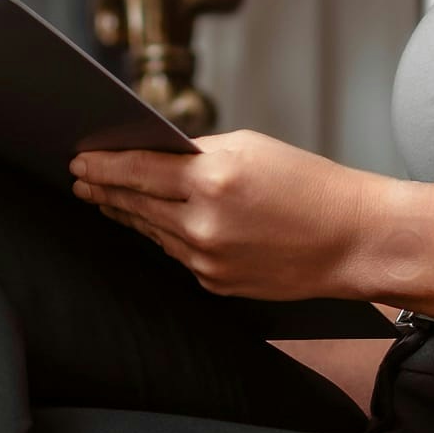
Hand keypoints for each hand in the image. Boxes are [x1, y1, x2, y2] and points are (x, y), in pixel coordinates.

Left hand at [70, 130, 390, 300]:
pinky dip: (165, 236)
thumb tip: (157, 158)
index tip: (79, 159)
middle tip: (80, 179)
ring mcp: (209, 260)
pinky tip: (153, 223)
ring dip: (128, 213)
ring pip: (153, 231)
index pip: (138, 170)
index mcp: (214, 180)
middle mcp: (205, 225)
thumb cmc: (311, 186)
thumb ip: (200, 153)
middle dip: (105, 190)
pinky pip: (178, 254)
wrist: (354, 240)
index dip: (103, 165)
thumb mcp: (252, 148)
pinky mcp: (216, 284)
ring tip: (107, 199)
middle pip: (137, 204)